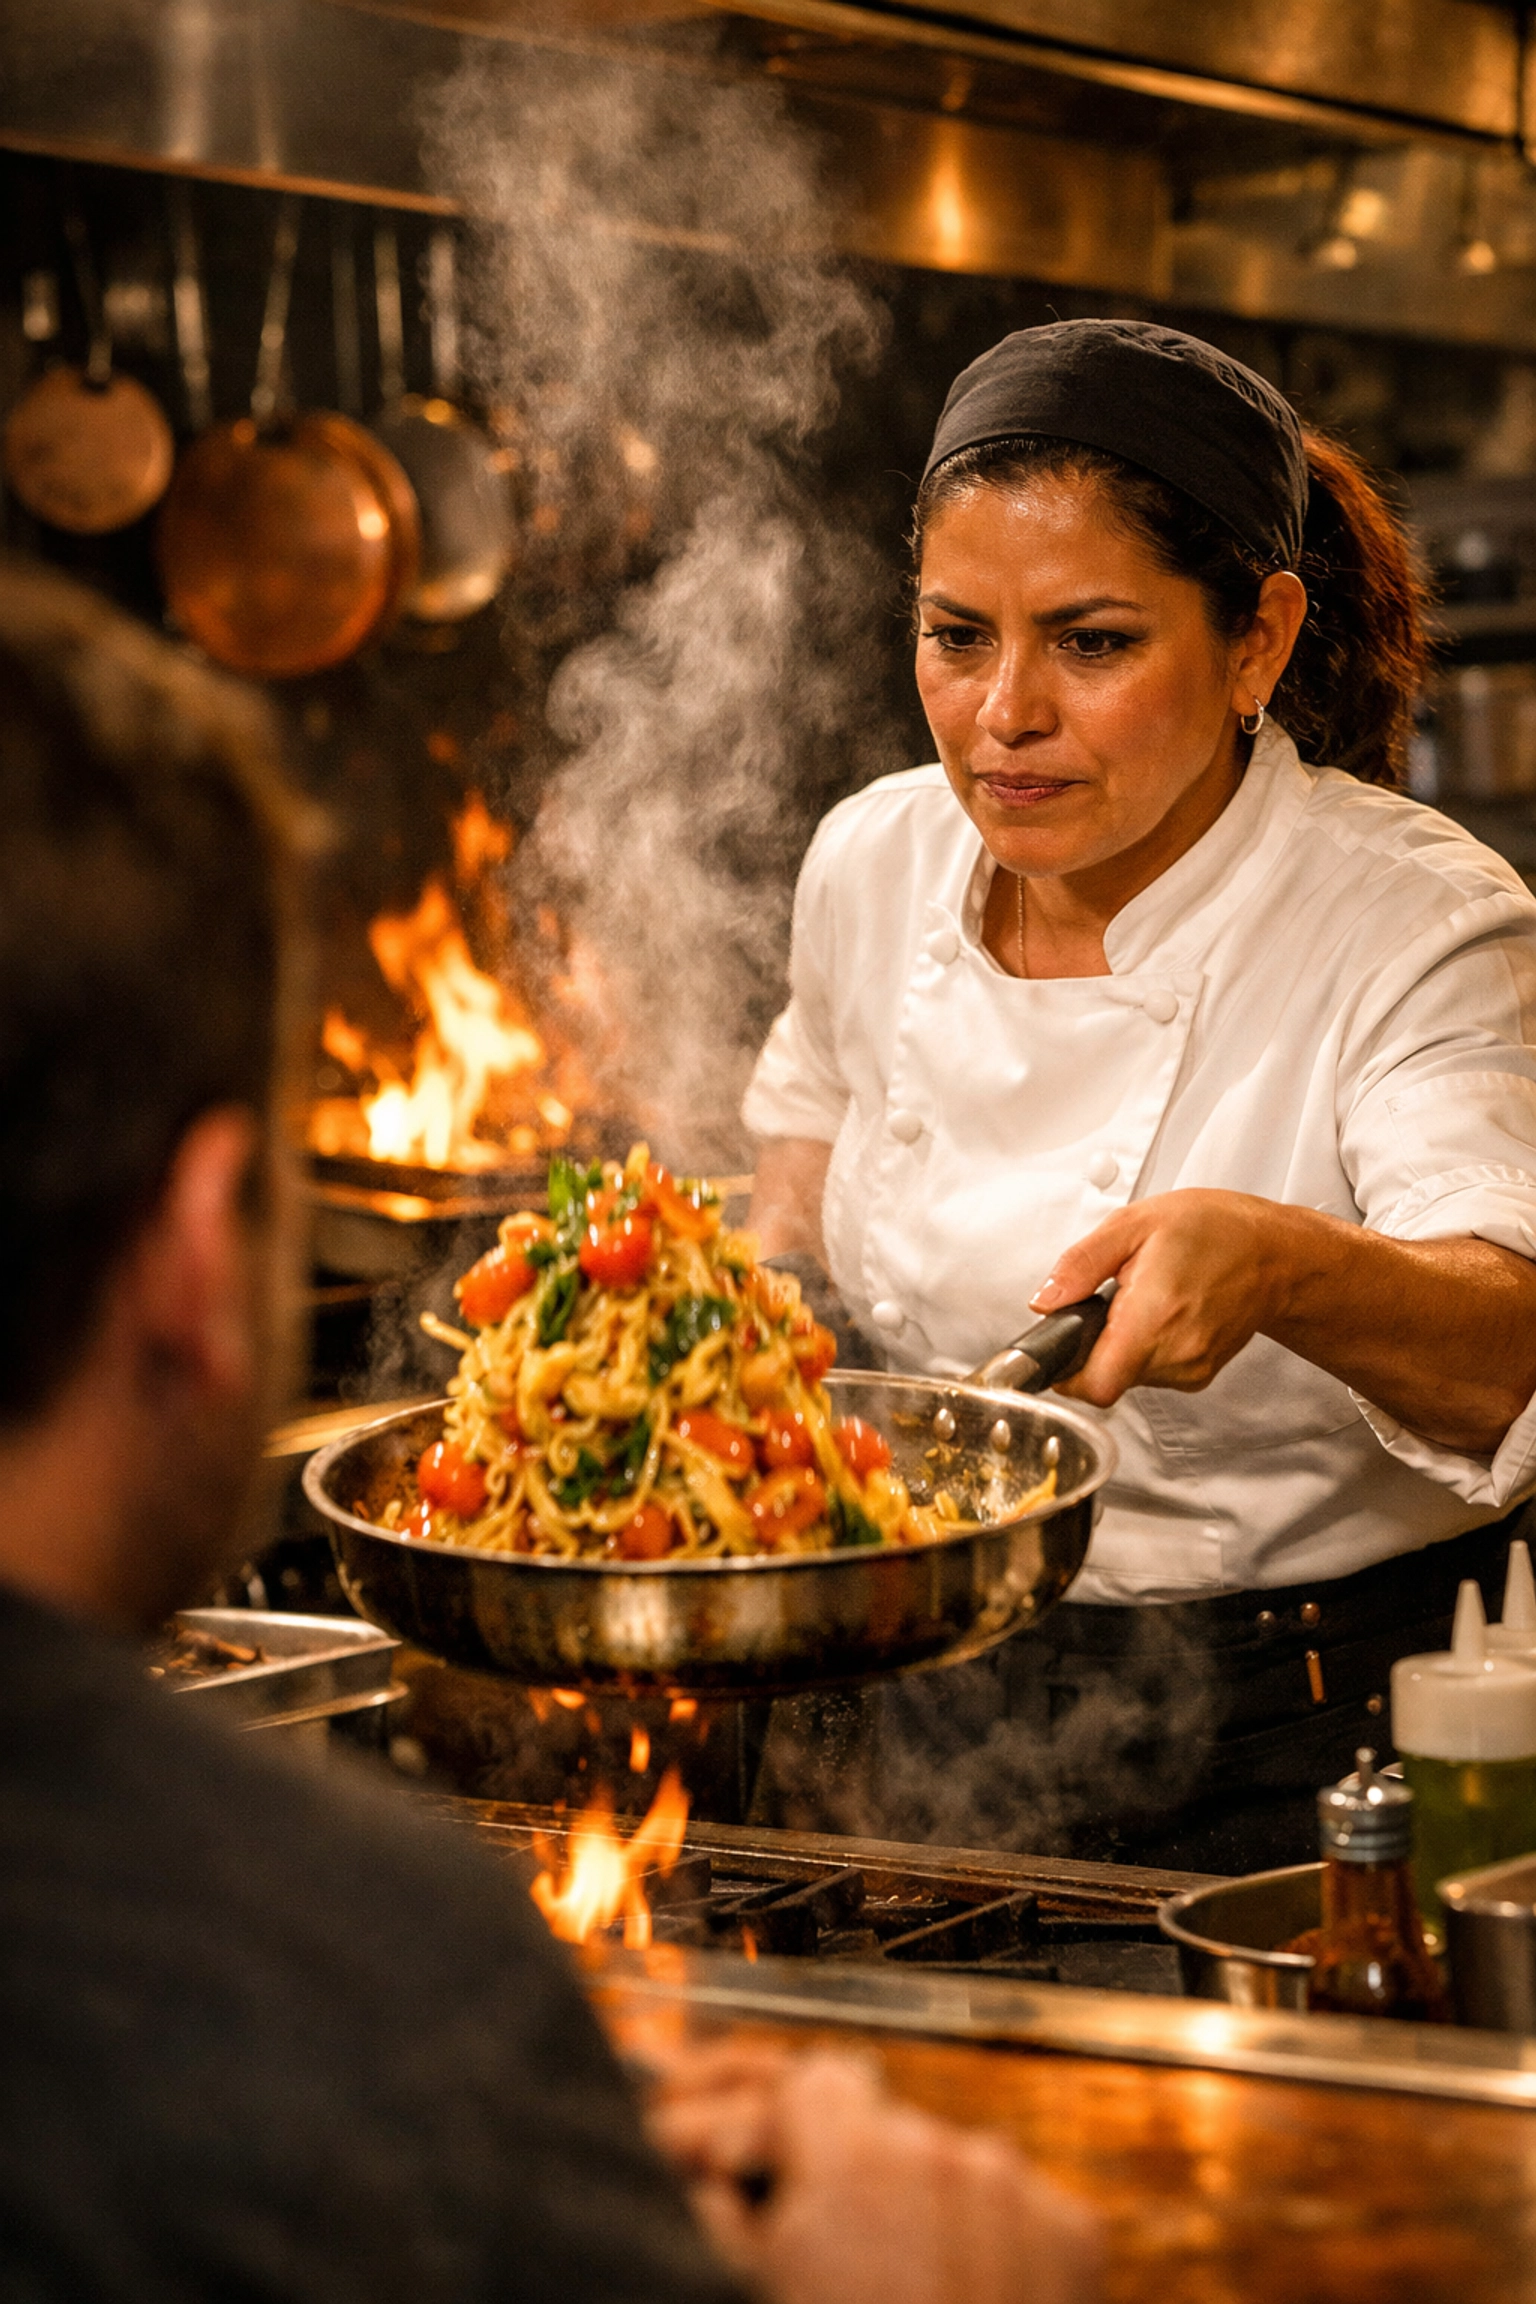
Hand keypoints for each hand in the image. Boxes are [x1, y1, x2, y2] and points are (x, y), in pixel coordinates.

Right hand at [646, 2040, 1100, 2303]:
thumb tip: (723, 2167)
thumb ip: (734, 2205)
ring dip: (930, 2207)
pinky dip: (996, 2239)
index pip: (816, 2082)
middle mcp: (945, 2153)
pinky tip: (970, 2295)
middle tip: (852, 2261)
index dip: (796, 2135)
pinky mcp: (1071, 2231)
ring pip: (952, 2163)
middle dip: (864, 2176)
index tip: (793, 2184)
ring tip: (915, 2289)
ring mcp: (1016, 2189)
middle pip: (885, 2125)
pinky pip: (1017, 2204)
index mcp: (856, 2160)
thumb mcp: (757, 2283)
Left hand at [1029, 1189, 1295, 1407]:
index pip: (1096, 1385)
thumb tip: (1043, 1300)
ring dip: (1120, 1347)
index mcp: (1153, 1318)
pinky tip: (1161, 1313)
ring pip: (1129, 1377)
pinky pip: (1154, 1373)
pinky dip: (1145, 1349)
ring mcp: (1192, 1369)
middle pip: (1107, 1381)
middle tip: (1107, 1303)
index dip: (1066, 1374)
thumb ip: (1080, 1264)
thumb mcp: (1133, 1224)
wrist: (1275, 1253)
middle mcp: (1176, 1354)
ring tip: (1142, 1301)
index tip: (1059, 1346)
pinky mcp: (1200, 1374)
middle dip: (1092, 1348)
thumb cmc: (1212, 1230)